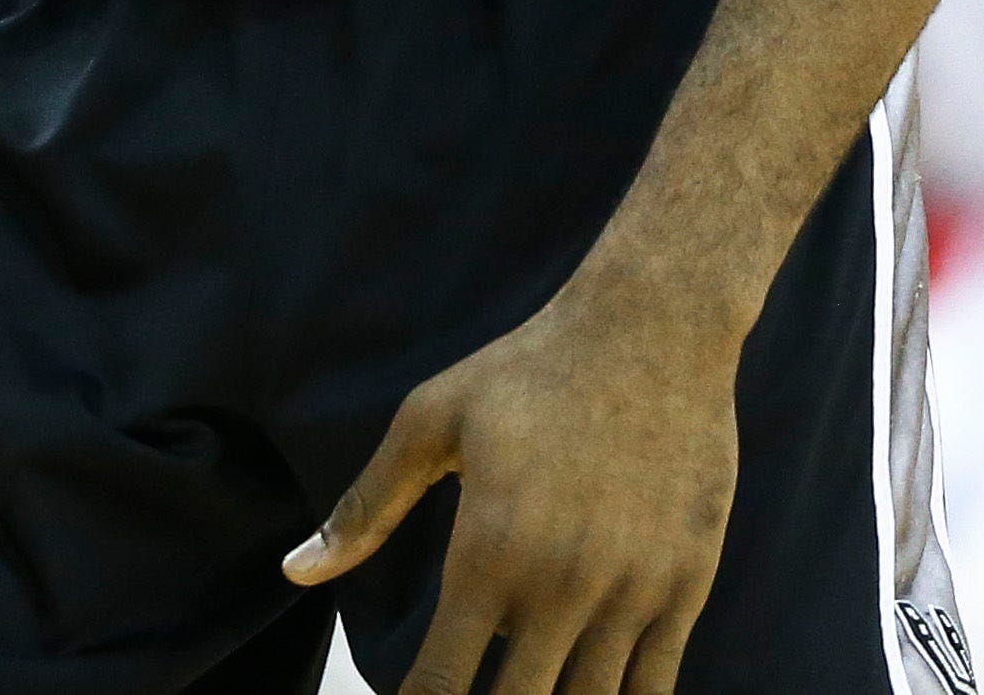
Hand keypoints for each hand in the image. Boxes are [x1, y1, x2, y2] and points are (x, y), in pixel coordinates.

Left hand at [284, 278, 740, 694]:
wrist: (654, 325)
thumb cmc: (531, 368)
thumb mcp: (432, 421)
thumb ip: (366, 506)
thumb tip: (295, 571)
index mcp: (491, 551)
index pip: (441, 686)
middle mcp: (562, 585)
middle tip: (469, 690)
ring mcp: (633, 590)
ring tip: (527, 687)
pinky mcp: (687, 584)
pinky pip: (653, 687)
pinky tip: (585, 691)